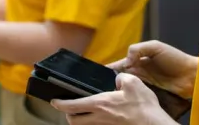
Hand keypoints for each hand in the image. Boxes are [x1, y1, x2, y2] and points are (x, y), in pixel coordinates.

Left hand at [52, 73, 176, 124]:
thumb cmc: (143, 107)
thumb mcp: (133, 83)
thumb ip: (121, 78)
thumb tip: (118, 79)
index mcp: (100, 104)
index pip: (72, 106)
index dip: (60, 104)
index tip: (54, 102)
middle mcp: (99, 118)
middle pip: (74, 121)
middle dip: (68, 115)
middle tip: (69, 109)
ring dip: (81, 120)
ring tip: (84, 113)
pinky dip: (95, 122)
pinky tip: (103, 116)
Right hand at [108, 41, 197, 97]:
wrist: (191, 75)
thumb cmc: (176, 59)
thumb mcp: (156, 47)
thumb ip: (138, 49)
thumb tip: (125, 61)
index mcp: (138, 59)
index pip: (119, 64)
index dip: (109, 69)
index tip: (97, 74)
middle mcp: (139, 72)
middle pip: (119, 77)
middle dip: (109, 81)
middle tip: (100, 87)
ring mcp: (144, 84)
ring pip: (126, 87)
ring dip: (118, 90)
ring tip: (108, 95)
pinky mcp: (149, 94)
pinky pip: (136, 95)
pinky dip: (129, 97)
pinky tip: (122, 100)